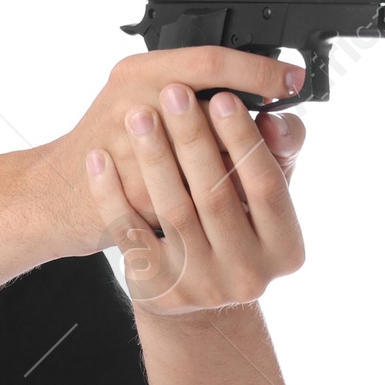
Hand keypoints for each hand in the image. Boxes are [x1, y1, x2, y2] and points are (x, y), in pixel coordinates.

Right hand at [37, 47, 298, 253]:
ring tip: (248, 180)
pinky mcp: (125, 190)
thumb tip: (281, 123)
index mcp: (140, 71)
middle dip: (252, 130)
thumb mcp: (154, 108)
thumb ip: (211, 104)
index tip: (291, 82)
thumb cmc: (116, 151)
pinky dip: (208, 204)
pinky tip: (220, 209)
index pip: (211, 61)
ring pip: (205, 158)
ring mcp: (125, 146)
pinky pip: (184, 199)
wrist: (60, 195)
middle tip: (278, 141)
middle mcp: (130, 98)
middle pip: (214, 110)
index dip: (258, 72)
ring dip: (233, 171)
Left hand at [79, 62, 306, 314]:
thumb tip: (272, 117)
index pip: (267, 185)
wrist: (192, 292)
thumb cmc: (232, 227)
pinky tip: (100, 158)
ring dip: (153, 157)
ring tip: (137, 114)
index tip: (224, 96)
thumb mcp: (261, 197)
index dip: (244, 139)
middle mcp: (247, 276)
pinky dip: (111, 192)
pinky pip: (129, 232)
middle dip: (193, 139)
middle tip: (174, 93)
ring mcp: (201, 286)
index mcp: (285, 250)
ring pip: (173, 211)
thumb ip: (276, 153)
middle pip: (216, 196)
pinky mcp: (157, 288)